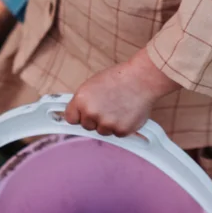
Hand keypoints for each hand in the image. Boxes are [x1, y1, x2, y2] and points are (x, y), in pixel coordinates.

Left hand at [63, 49, 178, 137]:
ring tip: (118, 108)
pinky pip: (117, 134)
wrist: (141, 79)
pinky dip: (121, 126)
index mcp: (81, 100)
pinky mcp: (121, 130)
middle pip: (86, 126)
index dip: (78, 116)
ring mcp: (106, 123)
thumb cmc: (118, 78)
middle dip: (94, 120)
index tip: (83, 114)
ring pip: (102, 131)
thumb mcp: (92, 84)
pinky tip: (126, 113)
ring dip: (108, 124)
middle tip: (106, 108)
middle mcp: (91, 113)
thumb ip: (84, 101)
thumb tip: (78, 113)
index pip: (70, 118)